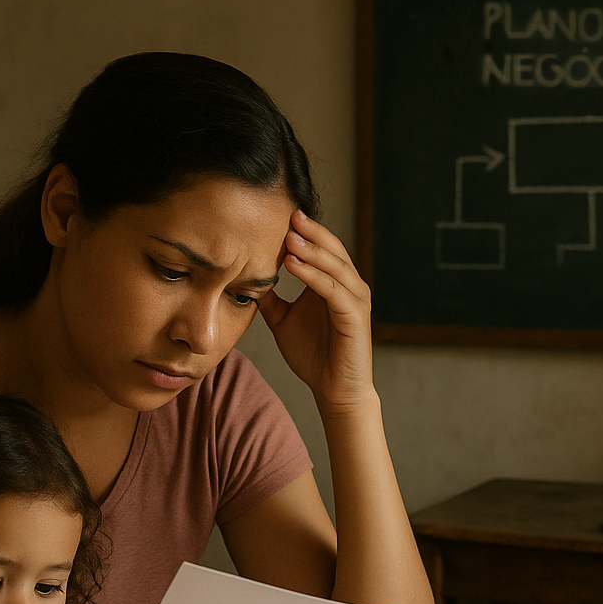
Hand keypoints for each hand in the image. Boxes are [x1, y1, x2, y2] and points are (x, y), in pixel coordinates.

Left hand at [256, 210, 374, 414]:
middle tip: (288, 213)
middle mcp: (349, 286)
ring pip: (334, 265)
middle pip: (332, 248)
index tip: (278, 214)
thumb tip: (247, 279)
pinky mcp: (355, 316)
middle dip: (310, 231)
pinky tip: (294, 264)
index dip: (302, 231)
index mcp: (334, 283)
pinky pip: (333, 290)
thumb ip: (271, 298)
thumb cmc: (313, 356)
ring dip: (312, 249)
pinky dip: (314, 275)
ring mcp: (355, 300)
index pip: (320, 248)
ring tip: (289, 235)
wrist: (333, 390)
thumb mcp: (283, 320)